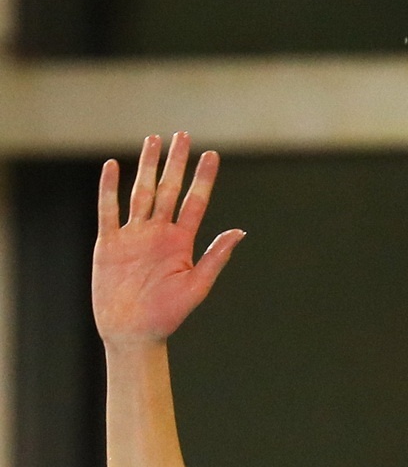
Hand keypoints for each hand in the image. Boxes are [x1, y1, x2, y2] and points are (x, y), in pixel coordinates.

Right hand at [93, 133, 243, 345]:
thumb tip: (240, 231)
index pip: (195, 202)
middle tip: (182, 135)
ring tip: (152, 140)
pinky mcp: (109, 242)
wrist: (133, 331)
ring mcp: (134, 235)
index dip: (203, 179)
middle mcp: (159, 233)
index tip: (211, 155)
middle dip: (175, 163)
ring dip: (145, 166)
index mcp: (182, 242)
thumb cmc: (168, 314)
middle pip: (168, 189)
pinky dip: (109, 189)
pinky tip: (112, 166)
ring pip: (140, 192)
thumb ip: (216, 256)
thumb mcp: (197, 285)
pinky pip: (108, 210)